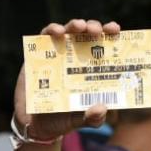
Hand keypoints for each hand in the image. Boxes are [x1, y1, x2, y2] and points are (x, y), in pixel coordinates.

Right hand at [13, 19, 119, 139]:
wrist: (35, 125)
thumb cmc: (63, 119)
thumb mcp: (80, 120)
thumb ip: (93, 117)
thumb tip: (102, 108)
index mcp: (91, 68)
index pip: (103, 46)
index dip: (110, 33)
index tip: (115, 30)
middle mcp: (76, 57)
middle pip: (87, 34)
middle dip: (93, 27)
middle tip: (97, 31)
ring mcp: (57, 54)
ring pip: (67, 31)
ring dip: (74, 25)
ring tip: (78, 27)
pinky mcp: (39, 55)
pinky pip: (44, 37)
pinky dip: (50, 31)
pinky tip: (56, 32)